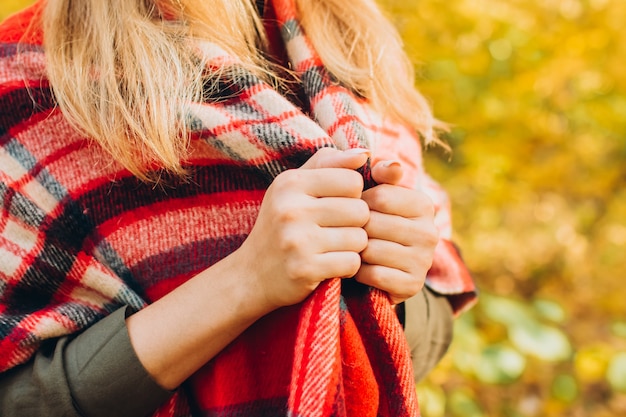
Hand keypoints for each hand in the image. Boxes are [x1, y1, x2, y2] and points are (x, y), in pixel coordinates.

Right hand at [235, 148, 371, 309]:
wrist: (251, 275)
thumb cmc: (282, 224)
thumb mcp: (295, 187)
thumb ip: (329, 163)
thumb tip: (366, 154)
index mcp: (290, 183)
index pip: (352, 180)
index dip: (352, 195)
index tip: (336, 206)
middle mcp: (291, 209)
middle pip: (360, 210)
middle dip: (356, 223)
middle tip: (336, 231)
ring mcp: (296, 241)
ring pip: (359, 239)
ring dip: (353, 247)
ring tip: (333, 248)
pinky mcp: (304, 269)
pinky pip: (352, 263)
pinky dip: (347, 267)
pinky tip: (331, 265)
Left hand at [356, 160, 438, 304]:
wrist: (373, 270)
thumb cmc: (370, 223)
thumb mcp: (374, 192)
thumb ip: (380, 171)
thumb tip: (391, 165)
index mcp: (423, 204)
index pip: (380, 196)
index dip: (358, 203)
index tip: (356, 209)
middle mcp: (430, 232)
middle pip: (373, 224)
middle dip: (355, 229)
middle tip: (352, 234)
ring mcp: (424, 261)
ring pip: (371, 249)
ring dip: (355, 251)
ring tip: (355, 250)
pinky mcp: (412, 286)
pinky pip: (373, 274)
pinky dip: (359, 273)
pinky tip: (361, 270)